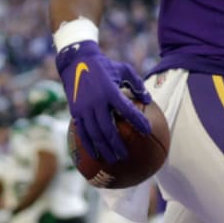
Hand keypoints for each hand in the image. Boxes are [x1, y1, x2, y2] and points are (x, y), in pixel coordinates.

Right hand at [56, 41, 151, 162]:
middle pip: (108, 129)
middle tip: (126, 156)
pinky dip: (88, 144)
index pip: (127, 110)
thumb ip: (137, 84)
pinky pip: (82, 131)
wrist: (76, 62)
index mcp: (110, 91)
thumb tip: (148, 100)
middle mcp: (96, 102)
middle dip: (117, 145)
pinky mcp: (75, 111)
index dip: (138, 121)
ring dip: (103, 149)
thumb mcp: (124, 69)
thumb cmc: (105, 66)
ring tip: (112, 160)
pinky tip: (95, 154)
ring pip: (94, 133)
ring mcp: (84, 108)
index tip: (147, 132)